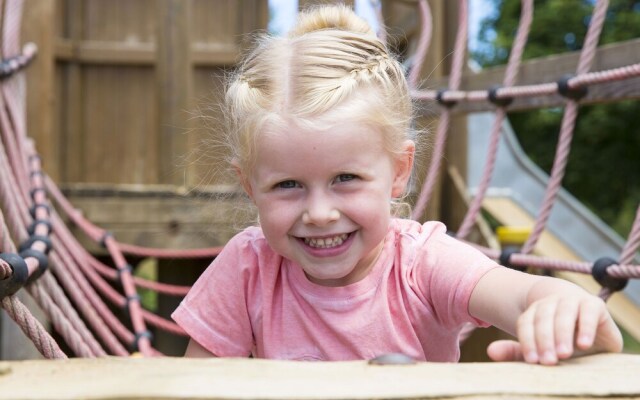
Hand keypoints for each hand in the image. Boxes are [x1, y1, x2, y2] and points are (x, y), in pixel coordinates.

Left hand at [487, 294, 622, 364]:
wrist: (596, 338)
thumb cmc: (563, 345)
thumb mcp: (541, 351)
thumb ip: (517, 351)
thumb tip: (490, 351)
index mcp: (535, 311)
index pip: (526, 322)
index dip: (527, 341)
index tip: (531, 360)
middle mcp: (552, 302)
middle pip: (542, 316)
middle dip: (543, 339)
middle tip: (547, 361)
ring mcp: (573, 301)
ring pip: (563, 313)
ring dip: (562, 333)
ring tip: (563, 354)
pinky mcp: (594, 305)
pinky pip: (589, 312)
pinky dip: (586, 327)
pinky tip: (583, 344)